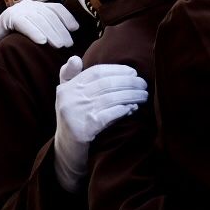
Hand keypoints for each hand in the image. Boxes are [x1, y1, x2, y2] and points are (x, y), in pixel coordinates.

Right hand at [0, 0, 78, 50]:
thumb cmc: (16, 38)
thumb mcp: (34, 32)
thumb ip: (47, 30)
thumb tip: (67, 37)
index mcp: (37, 7)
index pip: (55, 9)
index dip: (67, 17)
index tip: (75, 28)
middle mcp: (29, 5)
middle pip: (49, 15)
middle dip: (60, 30)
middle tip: (68, 44)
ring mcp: (18, 9)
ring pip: (38, 20)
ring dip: (51, 33)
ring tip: (59, 45)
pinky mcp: (8, 17)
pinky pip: (24, 24)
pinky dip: (34, 32)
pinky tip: (42, 41)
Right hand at [53, 56, 148, 191]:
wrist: (66, 151)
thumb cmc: (72, 119)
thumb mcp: (66, 96)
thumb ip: (70, 76)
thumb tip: (75, 58)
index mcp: (67, 87)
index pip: (96, 72)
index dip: (117, 70)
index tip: (133, 72)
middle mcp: (69, 98)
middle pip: (106, 84)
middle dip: (128, 82)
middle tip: (144, 84)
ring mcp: (76, 114)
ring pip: (111, 98)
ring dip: (131, 95)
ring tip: (144, 95)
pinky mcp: (84, 130)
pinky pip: (110, 115)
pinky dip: (124, 110)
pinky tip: (134, 108)